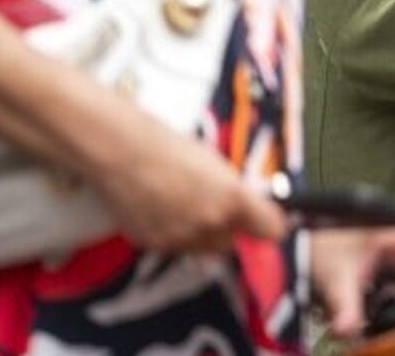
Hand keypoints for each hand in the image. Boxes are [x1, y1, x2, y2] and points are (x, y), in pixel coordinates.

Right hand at [83, 101, 286, 253]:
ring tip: (187, 205)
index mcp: (233, 199)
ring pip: (204, 249)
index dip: (271, 224)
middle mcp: (211, 224)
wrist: (123, 152)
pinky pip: (175, 247)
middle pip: (233, 243)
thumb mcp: (215, 162)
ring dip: (203, 234)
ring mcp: (181, 238)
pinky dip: (175, 234)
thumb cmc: (171, 146)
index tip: (268, 219)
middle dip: (229, 230)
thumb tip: (248, 204)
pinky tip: (163, 210)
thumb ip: (234, 189)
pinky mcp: (153, 245)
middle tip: (219, 209)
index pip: (271, 229)